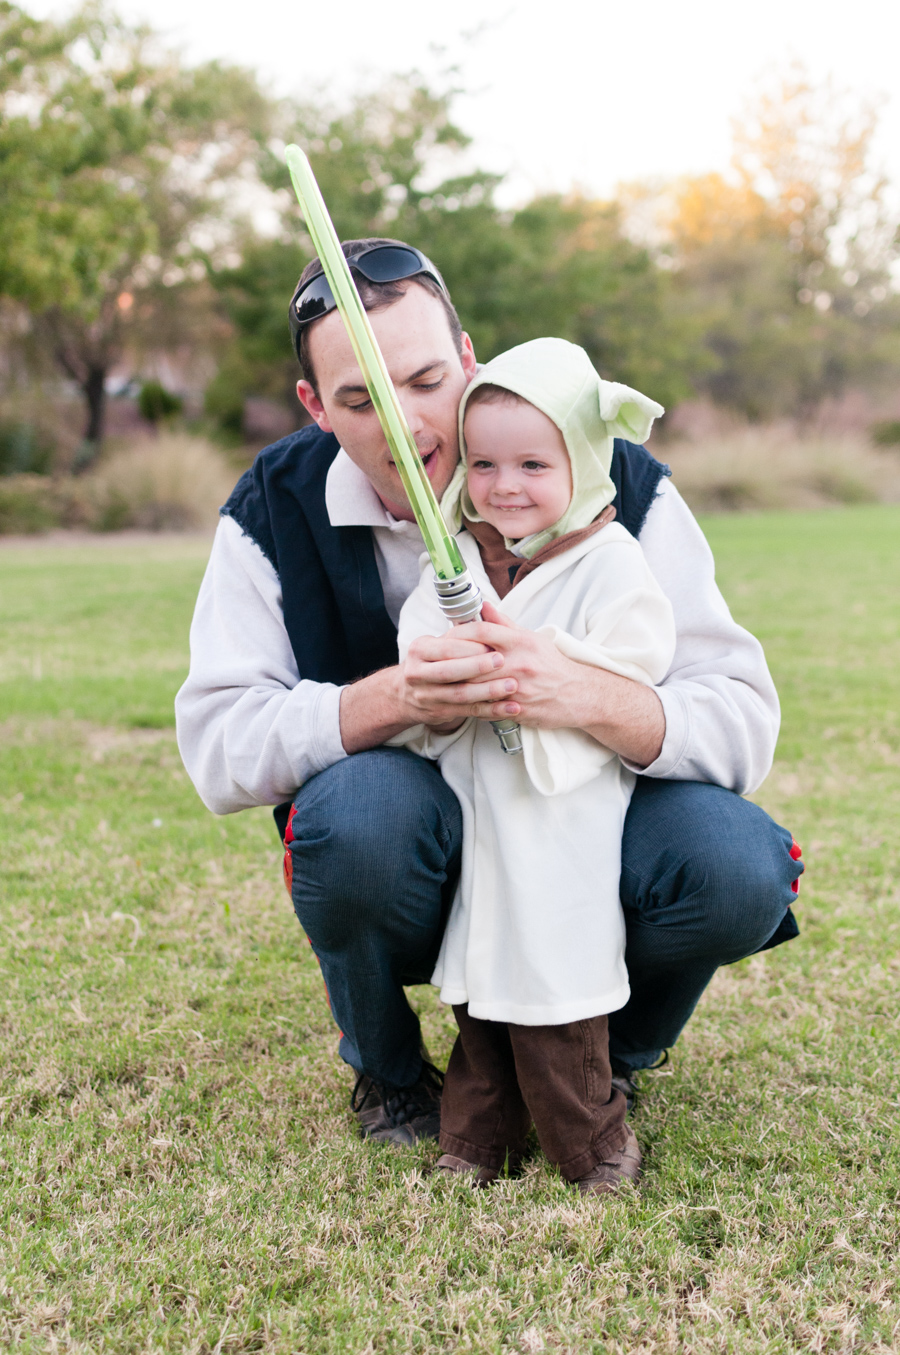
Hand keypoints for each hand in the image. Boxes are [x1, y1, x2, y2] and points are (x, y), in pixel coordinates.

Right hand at [402, 612, 520, 724]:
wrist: (406, 694)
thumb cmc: (431, 661)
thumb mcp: (437, 643)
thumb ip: (460, 632)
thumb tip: (488, 609)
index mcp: (419, 650)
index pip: (446, 648)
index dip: (470, 647)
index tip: (493, 644)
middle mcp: (418, 673)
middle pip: (450, 672)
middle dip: (478, 666)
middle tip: (502, 661)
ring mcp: (427, 696)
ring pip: (461, 694)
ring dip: (489, 691)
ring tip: (512, 685)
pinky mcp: (440, 712)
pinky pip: (470, 711)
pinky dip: (492, 710)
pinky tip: (510, 707)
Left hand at [404, 601, 665, 765]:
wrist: (580, 694)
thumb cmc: (552, 664)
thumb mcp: (531, 637)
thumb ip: (504, 624)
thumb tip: (483, 605)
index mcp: (520, 641)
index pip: (480, 632)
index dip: (456, 634)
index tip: (444, 637)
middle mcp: (518, 663)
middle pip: (472, 660)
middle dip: (450, 660)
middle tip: (432, 660)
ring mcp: (518, 687)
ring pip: (476, 685)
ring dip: (455, 683)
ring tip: (440, 680)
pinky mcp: (518, 709)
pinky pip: (488, 707)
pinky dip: (471, 703)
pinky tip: (457, 701)